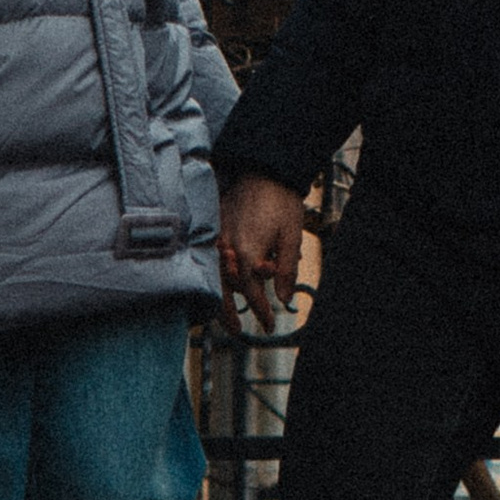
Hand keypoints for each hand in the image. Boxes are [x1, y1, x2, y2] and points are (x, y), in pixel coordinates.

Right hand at [218, 173, 306, 334]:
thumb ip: (286, 270)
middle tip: (238, 331)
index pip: (252, 291)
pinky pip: (208, 259)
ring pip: (212, 276)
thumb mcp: (291, 237)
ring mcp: (217, 237)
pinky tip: (214, 283)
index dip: (260, 310)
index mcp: (248, 252)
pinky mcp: (213, 227)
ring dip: (217, 298)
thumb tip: (283, 299)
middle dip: (229, 314)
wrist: (264, 168)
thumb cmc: (281, 201)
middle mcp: (227, 248)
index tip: (269, 324)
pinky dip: (211, 276)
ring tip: (223, 315)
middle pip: (224, 290)